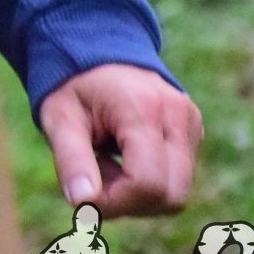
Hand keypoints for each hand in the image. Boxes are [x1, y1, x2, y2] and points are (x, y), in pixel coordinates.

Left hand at [38, 62, 199, 216]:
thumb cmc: (74, 87)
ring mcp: (191, 123)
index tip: (85, 194)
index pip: (147, 183)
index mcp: (143, 109)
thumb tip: (83, 203)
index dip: (115, 202)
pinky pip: (180, 178)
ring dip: (139, 194)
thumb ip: (71, 160)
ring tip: (108, 162)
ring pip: (178, 192)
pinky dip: (151, 182)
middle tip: (96, 175)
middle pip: (171, 194)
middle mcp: (177, 115)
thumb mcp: (59, 118)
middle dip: (130, 202)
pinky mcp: (194, 131)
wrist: (98, 50)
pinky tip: (125, 159)